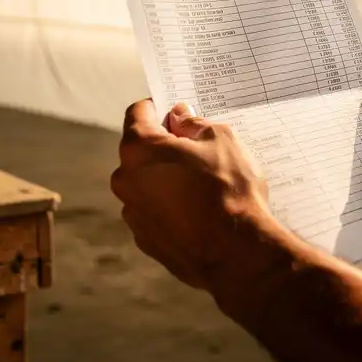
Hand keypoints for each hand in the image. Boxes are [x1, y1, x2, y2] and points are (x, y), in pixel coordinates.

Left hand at [110, 100, 285, 304]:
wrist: (236, 254)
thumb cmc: (227, 190)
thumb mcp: (221, 139)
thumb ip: (193, 124)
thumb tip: (180, 118)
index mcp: (139, 149)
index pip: (138, 112)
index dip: (158, 107)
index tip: (177, 111)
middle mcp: (126, 179)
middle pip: (140, 150)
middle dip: (164, 145)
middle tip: (197, 148)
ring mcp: (133, 213)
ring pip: (147, 183)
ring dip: (166, 178)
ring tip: (202, 184)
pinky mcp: (145, 240)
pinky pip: (155, 212)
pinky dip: (170, 207)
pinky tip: (199, 211)